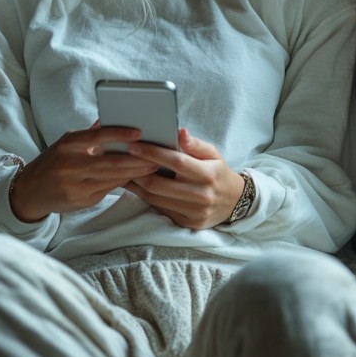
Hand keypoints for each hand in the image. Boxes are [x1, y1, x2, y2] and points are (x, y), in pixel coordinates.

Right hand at [9, 125, 158, 222]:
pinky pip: (107, 190)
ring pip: (112, 178)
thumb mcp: (67, 143)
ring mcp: (75, 185)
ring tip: (152, 168)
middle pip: (110, 162)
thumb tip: (113, 117)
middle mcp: (70, 164)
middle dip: (136, 160)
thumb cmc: (54, 162)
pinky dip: (123, 183)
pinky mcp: (80, 200)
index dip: (119, 134)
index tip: (139, 132)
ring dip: (135, 173)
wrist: (30, 191)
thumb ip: (90, 134)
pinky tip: (137, 180)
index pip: (97, 136)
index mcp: (68, 145)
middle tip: (155, 157)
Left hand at [125, 128, 244, 228]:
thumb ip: (195, 144)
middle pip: (160, 184)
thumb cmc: (217, 172)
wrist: (233, 202)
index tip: (134, 146)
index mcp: (208, 175)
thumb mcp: (213, 154)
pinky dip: (145, 197)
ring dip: (137, 185)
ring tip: (124, 171)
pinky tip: (136, 186)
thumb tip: (180, 132)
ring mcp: (193, 213)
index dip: (153, 153)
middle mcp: (202, 196)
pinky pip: (159, 209)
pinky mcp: (186, 224)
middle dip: (137, 171)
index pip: (177, 162)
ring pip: (155, 199)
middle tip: (123, 159)